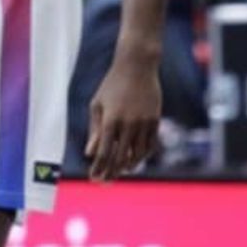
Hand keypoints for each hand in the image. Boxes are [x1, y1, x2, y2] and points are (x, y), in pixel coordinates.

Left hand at [86, 58, 161, 180]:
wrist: (137, 65)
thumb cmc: (112, 84)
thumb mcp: (98, 104)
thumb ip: (95, 130)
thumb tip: (90, 154)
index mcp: (110, 120)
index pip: (104, 153)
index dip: (99, 169)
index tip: (94, 179)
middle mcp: (128, 124)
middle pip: (120, 158)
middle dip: (111, 172)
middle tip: (105, 181)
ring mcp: (143, 122)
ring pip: (137, 154)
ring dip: (128, 165)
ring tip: (120, 171)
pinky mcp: (155, 120)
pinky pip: (150, 144)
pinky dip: (142, 155)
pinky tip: (135, 159)